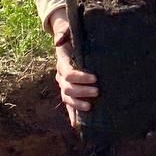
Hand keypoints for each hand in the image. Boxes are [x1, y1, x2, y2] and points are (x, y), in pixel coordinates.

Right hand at [50, 9, 97, 128]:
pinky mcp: (69, 91)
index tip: (94, 78)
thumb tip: (58, 41)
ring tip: (90, 107)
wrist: (69, 40)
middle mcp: (61, 76)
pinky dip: (72, 115)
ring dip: (77, 105)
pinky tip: (76, 125)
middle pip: (67, 88)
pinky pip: (69, 105)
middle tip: (97, 91)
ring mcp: (64, 85)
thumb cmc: (72, 34)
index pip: (68, 73)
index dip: (80, 77)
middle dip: (81, 91)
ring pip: (67, 98)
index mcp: (62, 63)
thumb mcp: (68, 30)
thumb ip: (64, 32)